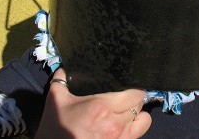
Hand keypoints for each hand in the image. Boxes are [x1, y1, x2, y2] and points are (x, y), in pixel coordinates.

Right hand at [36, 69, 150, 138]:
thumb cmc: (55, 128)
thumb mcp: (55, 100)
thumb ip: (61, 79)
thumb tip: (65, 66)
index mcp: (101, 106)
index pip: (135, 93)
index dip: (134, 88)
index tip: (128, 86)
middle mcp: (114, 123)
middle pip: (139, 104)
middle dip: (134, 99)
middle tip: (124, 97)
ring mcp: (118, 138)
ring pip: (143, 119)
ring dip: (136, 113)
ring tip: (127, 111)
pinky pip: (139, 133)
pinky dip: (136, 126)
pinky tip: (126, 123)